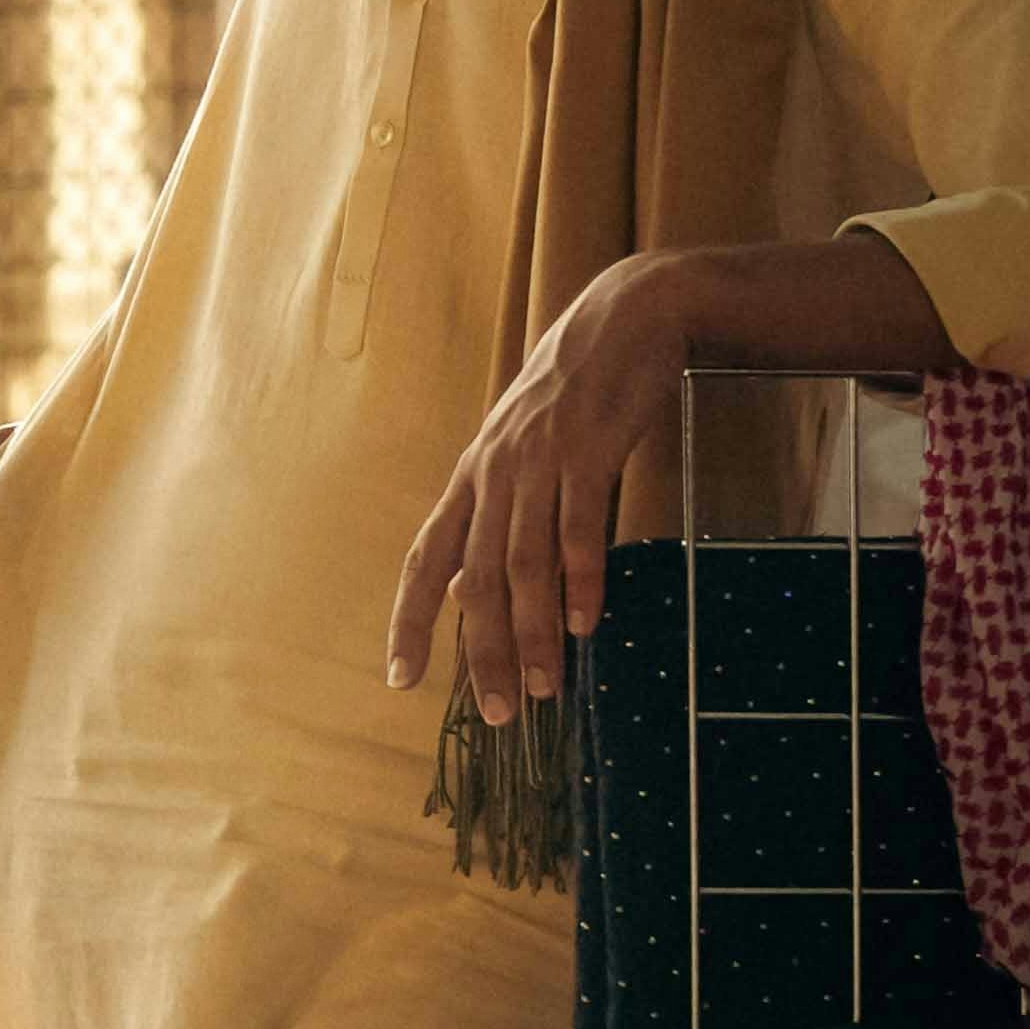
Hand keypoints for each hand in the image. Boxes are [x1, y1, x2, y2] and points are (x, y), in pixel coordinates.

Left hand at [387, 231, 951, 721]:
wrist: (628, 315)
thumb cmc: (576, 393)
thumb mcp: (523, 450)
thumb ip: (499, 516)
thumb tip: (470, 588)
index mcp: (473, 476)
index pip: (427, 560)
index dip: (410, 621)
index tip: (401, 680)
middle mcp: (494, 471)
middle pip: (476, 579)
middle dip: (482, 652)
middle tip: (497, 713)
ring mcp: (538, 458)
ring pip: (525, 564)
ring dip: (533, 633)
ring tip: (543, 688)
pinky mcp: (587, 448)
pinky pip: (577, 528)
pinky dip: (580, 580)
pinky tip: (585, 624)